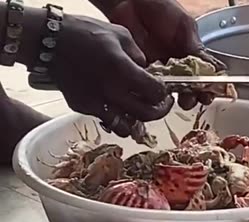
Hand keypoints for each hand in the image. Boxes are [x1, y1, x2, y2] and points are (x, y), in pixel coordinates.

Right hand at [50, 14, 173, 136]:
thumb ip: (139, 55)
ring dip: (140, 121)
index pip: (155, 92)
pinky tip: (123, 110)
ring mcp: (96, 103)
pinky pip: (109, 123)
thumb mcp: (120, 35)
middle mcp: (111, 90)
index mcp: (122, 69)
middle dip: (160, 111)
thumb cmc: (85, 33)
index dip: (164, 94)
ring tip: (143, 110)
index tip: (166, 91)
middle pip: (147, 114)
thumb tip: (148, 71)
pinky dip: (120, 121)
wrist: (49, 41)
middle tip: (162, 104)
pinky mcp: (83, 108)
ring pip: (128, 126)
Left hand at [105, 0, 226, 109]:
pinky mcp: (140, 69)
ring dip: (175, 95)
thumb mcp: (184, 23)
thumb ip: (195, 44)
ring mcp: (159, 68)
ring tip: (178, 98)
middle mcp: (176, 63)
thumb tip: (211, 65)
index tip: (210, 92)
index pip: (204, 73)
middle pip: (189, 86)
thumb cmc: (160, 6)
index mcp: (191, 52)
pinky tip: (157, 90)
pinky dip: (153, 89)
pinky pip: (148, 83)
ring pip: (170, 88)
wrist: (130, 0)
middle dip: (193, 95)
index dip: (209, 85)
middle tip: (193, 99)